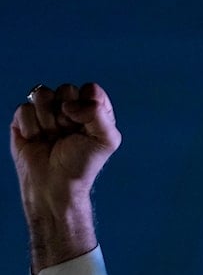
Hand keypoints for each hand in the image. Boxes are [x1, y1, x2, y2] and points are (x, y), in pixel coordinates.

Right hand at [10, 82, 121, 270]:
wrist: (55, 185)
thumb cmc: (82, 164)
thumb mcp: (106, 140)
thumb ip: (99, 113)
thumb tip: (70, 103)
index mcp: (93, 110)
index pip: (90, 90)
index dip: (87, 105)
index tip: (86, 126)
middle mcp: (70, 108)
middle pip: (66, 89)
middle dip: (67, 114)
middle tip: (68, 134)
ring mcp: (46, 112)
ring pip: (42, 94)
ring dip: (48, 120)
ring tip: (53, 137)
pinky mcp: (24, 119)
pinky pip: (24, 108)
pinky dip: (31, 127)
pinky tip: (37, 140)